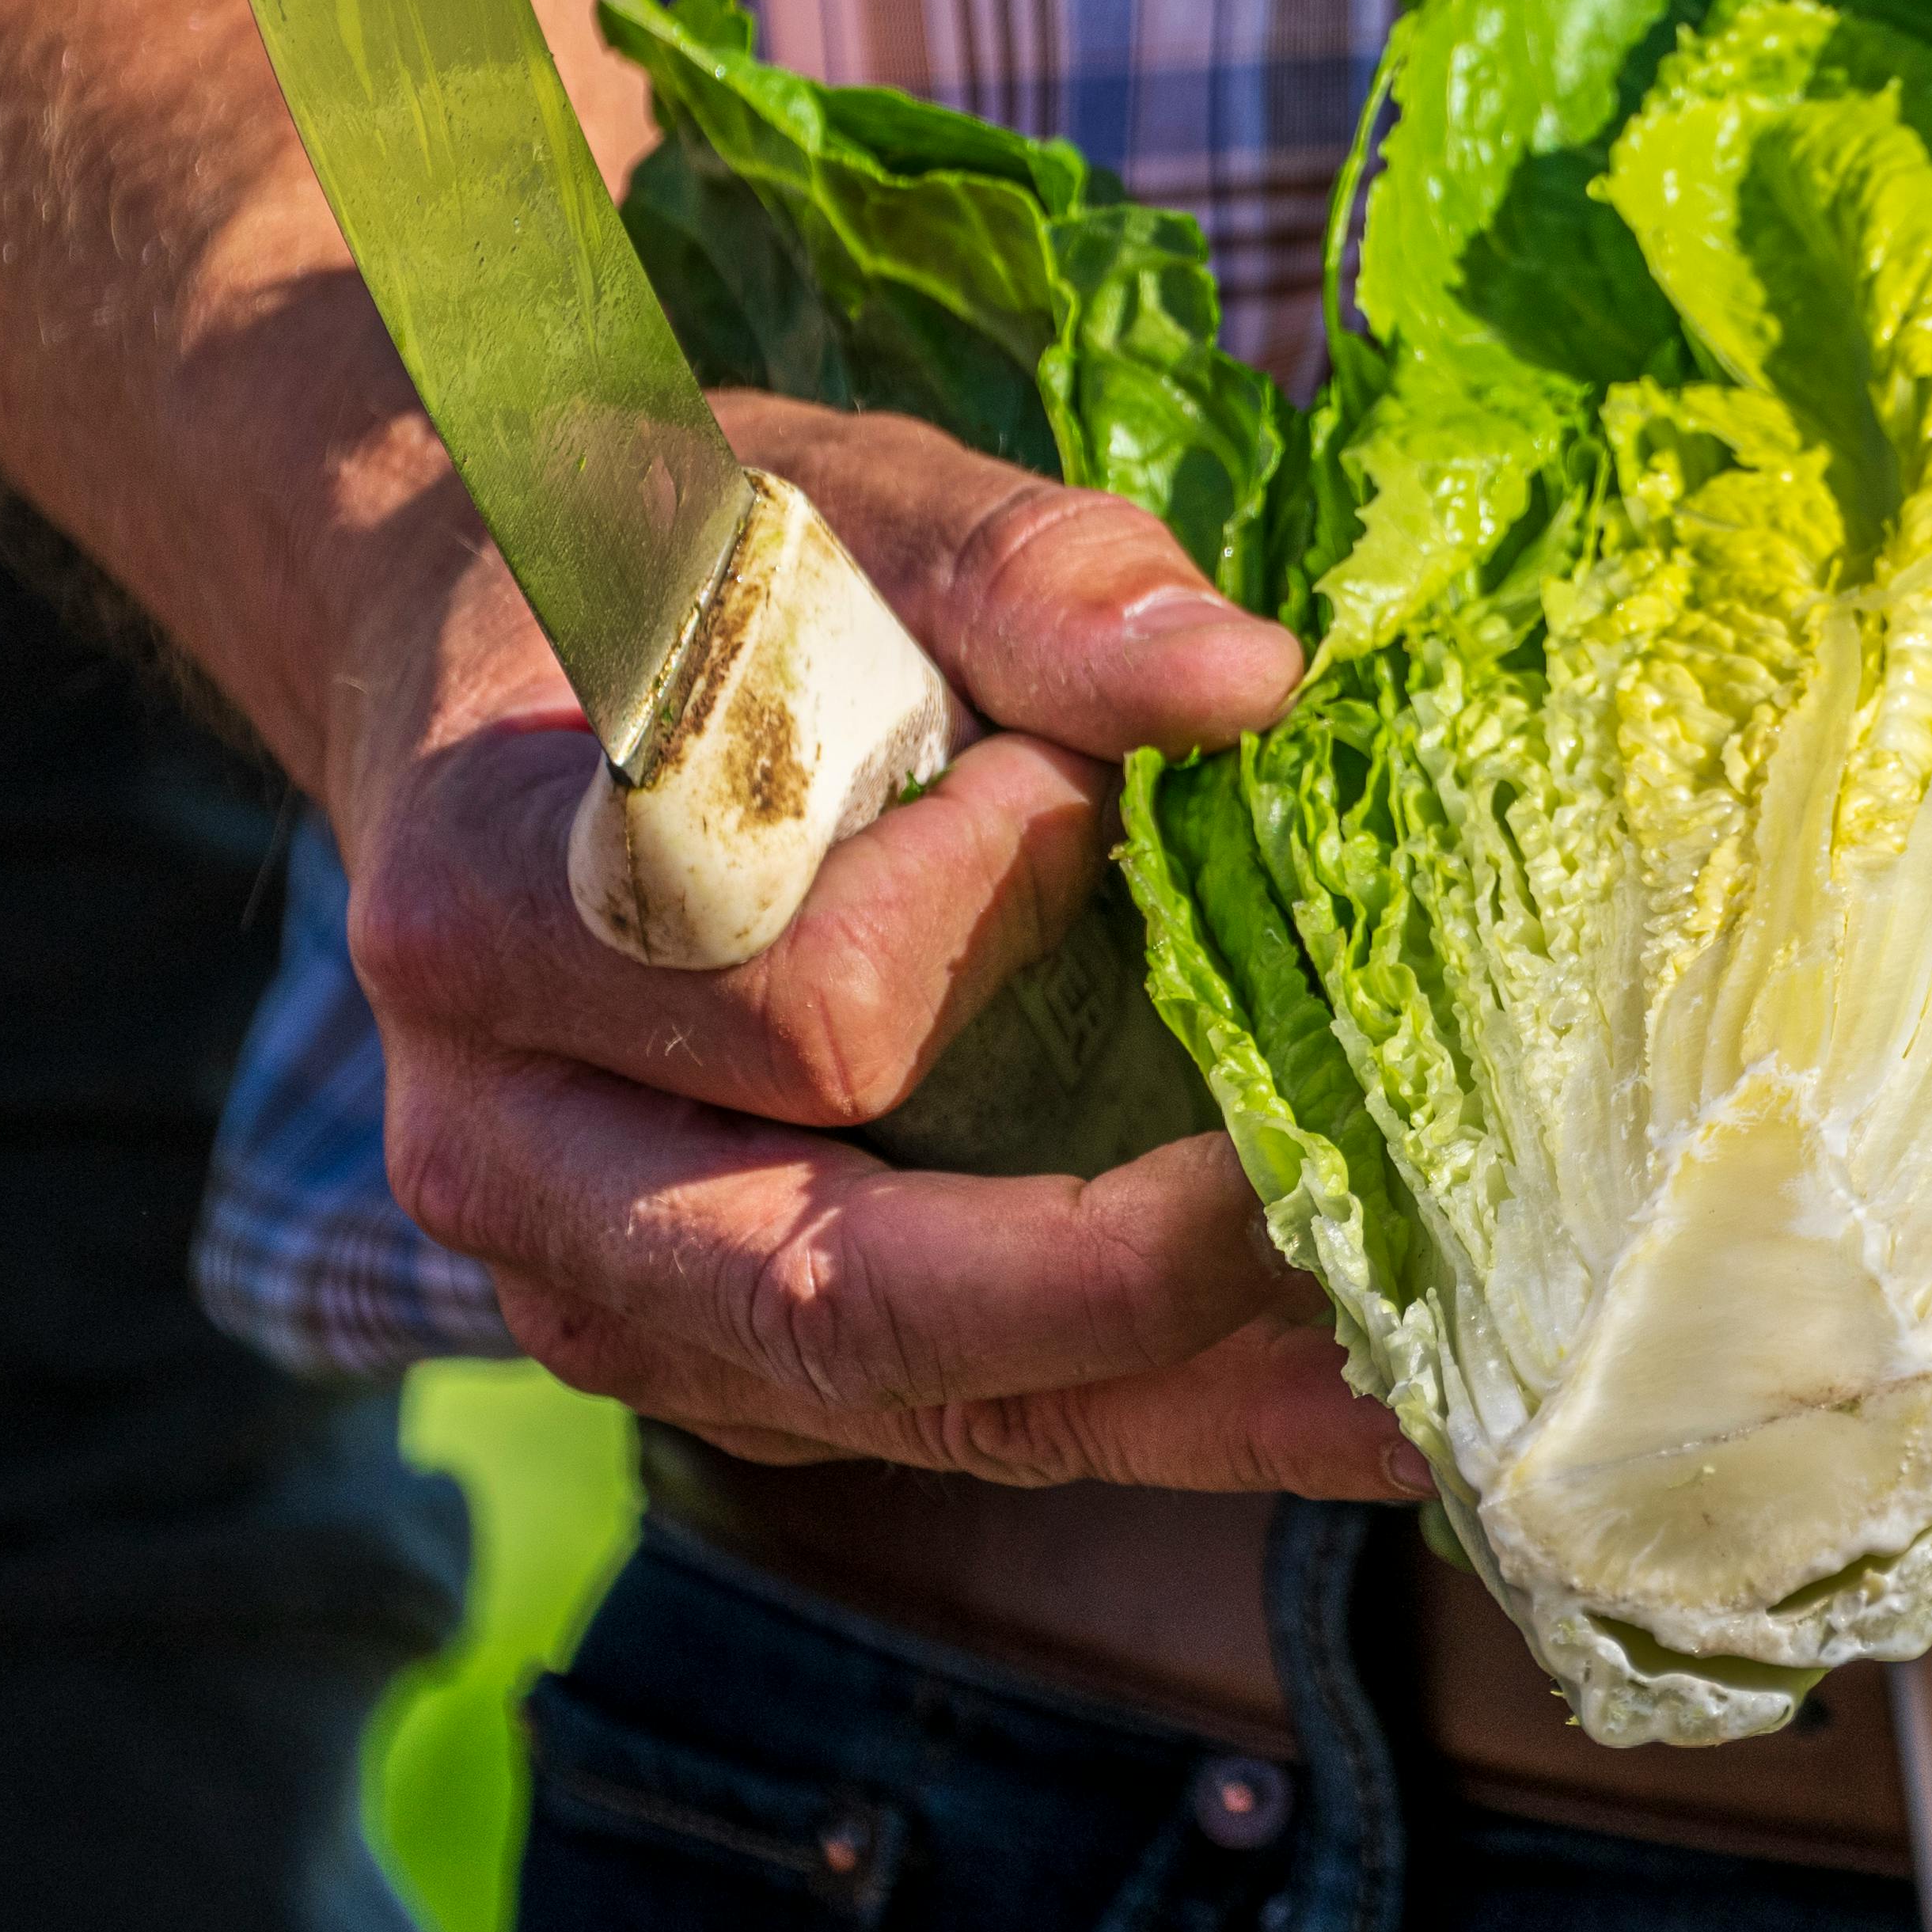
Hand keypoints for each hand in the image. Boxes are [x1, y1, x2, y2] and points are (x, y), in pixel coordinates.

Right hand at [323, 392, 1420, 1494]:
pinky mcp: (725, 1356)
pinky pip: (962, 1425)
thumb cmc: (687, 569)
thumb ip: (1029, 576)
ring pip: (919, 1404)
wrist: (497, 675)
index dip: (984, 907)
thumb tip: (1247, 683)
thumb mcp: (844, 506)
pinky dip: (1174, 1417)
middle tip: (1367, 1214)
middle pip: (838, 1297)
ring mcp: (607, 1288)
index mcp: (486, 912)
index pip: (792, 1006)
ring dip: (1191, 1396)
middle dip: (1127, 1278)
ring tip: (1446, 1369)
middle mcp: (506, 1149)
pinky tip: (1375, 1401)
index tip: (1081, 786)